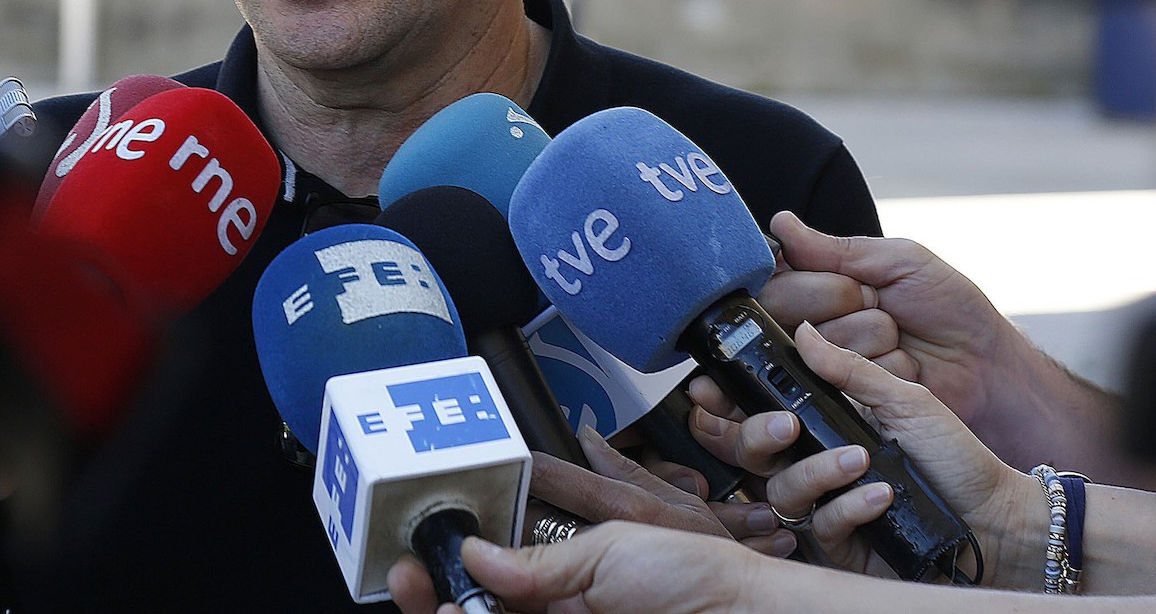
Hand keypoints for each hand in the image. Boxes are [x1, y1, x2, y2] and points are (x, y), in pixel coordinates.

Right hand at [387, 429, 794, 613]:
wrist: (746, 612)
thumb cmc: (696, 573)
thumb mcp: (611, 548)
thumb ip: (541, 560)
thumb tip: (477, 553)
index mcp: (560, 580)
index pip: (488, 578)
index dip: (449, 569)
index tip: (419, 558)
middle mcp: (557, 612)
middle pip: (478, 610)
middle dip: (435, 598)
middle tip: (410, 582)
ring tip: (443, 607)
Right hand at [689, 323, 1033, 583]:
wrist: (997, 517)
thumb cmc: (955, 456)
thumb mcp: (906, 399)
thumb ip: (851, 370)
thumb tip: (805, 333)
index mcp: (823, 422)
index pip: (759, 409)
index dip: (727, 402)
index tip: (709, 388)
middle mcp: (814, 462)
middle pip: (749, 452)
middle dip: (755, 435)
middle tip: (786, 423)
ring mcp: (825, 504)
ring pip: (781, 491)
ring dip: (816, 472)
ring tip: (860, 460)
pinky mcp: (842, 546)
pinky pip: (820, 526)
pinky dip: (847, 507)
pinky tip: (880, 496)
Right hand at [752, 212, 1016, 431]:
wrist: (987, 366)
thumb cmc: (949, 307)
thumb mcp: (899, 260)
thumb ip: (836, 248)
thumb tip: (781, 224)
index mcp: (824, 281)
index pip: (781, 275)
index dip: (816, 280)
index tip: (856, 283)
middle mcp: (818, 320)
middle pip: (789, 309)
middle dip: (846, 303)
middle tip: (883, 305)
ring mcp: (830, 361)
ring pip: (822, 343)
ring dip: (872, 337)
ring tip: (899, 338)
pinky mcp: (846, 395)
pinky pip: (846, 376)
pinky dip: (884, 367)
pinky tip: (904, 366)